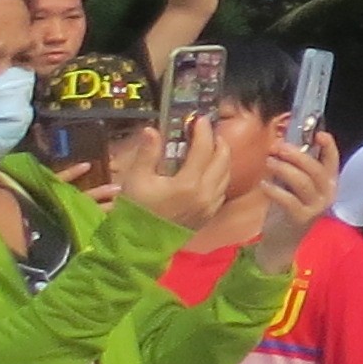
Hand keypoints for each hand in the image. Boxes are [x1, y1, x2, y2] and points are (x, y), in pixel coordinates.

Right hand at [109, 120, 232, 231]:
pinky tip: (210, 169)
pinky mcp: (210, 214)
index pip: (203, 149)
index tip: (200, 119)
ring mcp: (211, 205)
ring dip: (222, 157)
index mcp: (188, 184)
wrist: (140, 244)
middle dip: (218, 142)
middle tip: (208, 131)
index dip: (203, 131)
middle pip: (222, 160)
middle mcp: (206, 194)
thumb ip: (147, 153)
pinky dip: (220, 174)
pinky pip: (223, 188)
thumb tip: (152, 129)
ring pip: (226, 174)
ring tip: (211, 146)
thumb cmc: (136, 210)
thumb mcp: (136, 179)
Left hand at [247, 130, 337, 271]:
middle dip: (296, 155)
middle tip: (277, 146)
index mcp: (328, 182)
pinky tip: (264, 184)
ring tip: (268, 162)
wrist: (283, 240)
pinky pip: (288, 200)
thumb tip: (283, 143)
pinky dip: (274, 190)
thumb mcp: (295, 185)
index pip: (333, 161)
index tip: (320, 134)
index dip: (329, 146)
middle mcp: (327, 194)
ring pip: (303, 182)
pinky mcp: (302, 218)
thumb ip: (295, 168)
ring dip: (284, 169)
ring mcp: (316, 207)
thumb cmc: (288, 208)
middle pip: (315, 169)